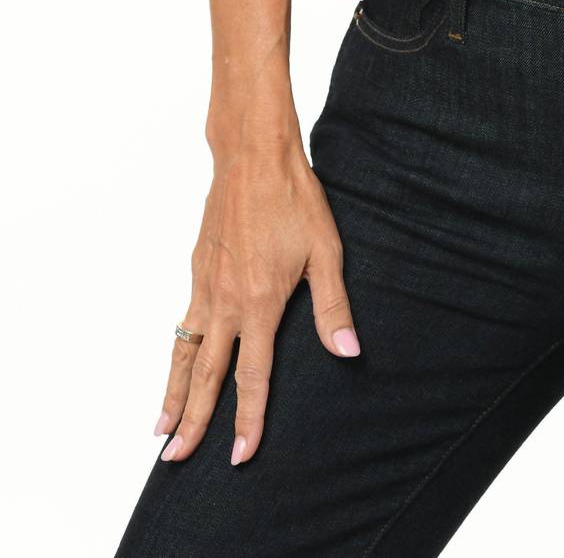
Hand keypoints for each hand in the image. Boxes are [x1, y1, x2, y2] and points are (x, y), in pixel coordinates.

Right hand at [155, 128, 359, 466]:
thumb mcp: (326, 252)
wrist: (253, 157)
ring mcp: (206, 285)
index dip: (249, 418)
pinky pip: (183, 322)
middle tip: (176, 461)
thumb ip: (332, 307)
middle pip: (207, 375)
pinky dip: (175, 353)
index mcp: (261, 302)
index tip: (240, 454)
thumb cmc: (295, 200)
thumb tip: (348, 353)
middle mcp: (227, 301)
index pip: (253, 375)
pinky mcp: (197, 269)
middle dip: (193, 422)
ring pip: (185, 352)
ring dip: (173, 393)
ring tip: (162, 430)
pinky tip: (177, 365)